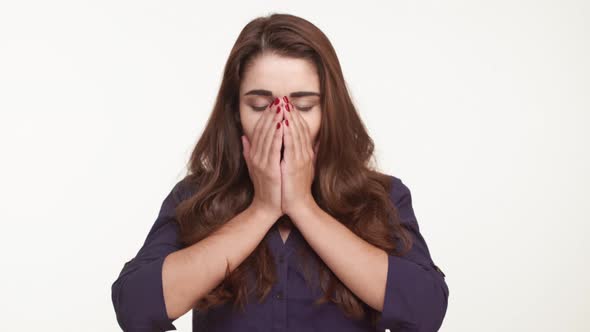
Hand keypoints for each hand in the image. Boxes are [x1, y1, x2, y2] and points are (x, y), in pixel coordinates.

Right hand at [241, 98, 284, 219]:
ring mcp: (262, 163)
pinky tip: (283, 124)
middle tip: (279, 99)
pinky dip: (278, 135)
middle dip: (272, 114)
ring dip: (275, 120)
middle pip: (264, 130)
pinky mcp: (270, 169)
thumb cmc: (268, 188)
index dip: (266, 116)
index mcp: (255, 155)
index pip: (259, 130)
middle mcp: (256, 156)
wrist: (268, 207)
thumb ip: (249, 152)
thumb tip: (244, 137)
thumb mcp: (255, 167)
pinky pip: (274, 148)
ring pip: (269, 136)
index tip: (274, 104)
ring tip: (282, 107)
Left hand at [280, 96, 318, 216]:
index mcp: (306, 153)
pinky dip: (287, 133)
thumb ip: (307, 156)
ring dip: (288, 118)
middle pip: (299, 128)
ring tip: (282, 105)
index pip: (301, 130)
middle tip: (284, 99)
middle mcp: (305, 153)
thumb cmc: (297, 189)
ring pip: (295, 134)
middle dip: (291, 113)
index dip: (295, 116)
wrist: (299, 206)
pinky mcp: (294, 166)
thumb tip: (313, 145)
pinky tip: (282, 123)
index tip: (288, 104)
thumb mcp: (303, 169)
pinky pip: (290, 146)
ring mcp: (301, 159)